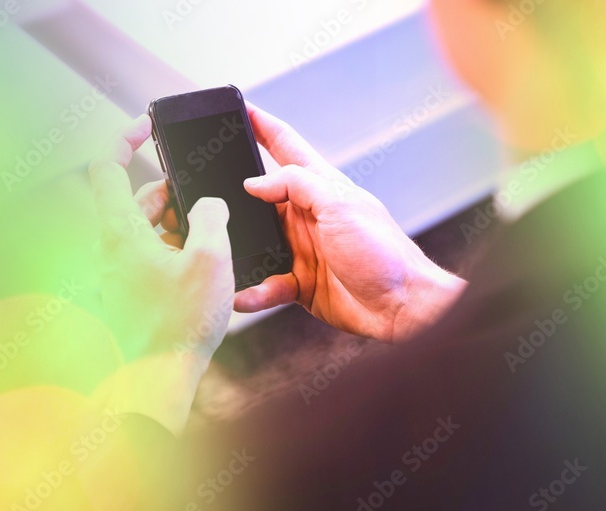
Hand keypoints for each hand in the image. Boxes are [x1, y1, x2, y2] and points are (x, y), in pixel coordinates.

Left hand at [89, 115, 234, 433]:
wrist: (156, 380)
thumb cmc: (178, 324)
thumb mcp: (210, 259)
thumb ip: (210, 218)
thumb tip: (208, 205)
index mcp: (119, 231)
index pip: (106, 167)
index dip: (125, 138)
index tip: (148, 126)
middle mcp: (110, 249)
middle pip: (135, 200)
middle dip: (172, 194)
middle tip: (205, 204)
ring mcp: (116, 272)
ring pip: (144, 230)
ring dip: (175, 225)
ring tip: (209, 241)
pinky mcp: (127, 292)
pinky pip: (147, 256)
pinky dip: (172, 250)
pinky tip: (201, 266)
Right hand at [234, 105, 465, 342]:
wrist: (403, 308)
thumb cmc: (384, 253)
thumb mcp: (339, 205)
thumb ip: (295, 185)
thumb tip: (254, 183)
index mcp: (319, 186)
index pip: (284, 144)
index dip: (261, 124)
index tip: (237, 106)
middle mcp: (306, 215)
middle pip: (259, 197)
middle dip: (231, 196)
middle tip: (202, 193)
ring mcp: (300, 249)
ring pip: (255, 243)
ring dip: (238, 251)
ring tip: (219, 256)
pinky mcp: (298, 282)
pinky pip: (265, 284)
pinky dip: (252, 291)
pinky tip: (243, 295)